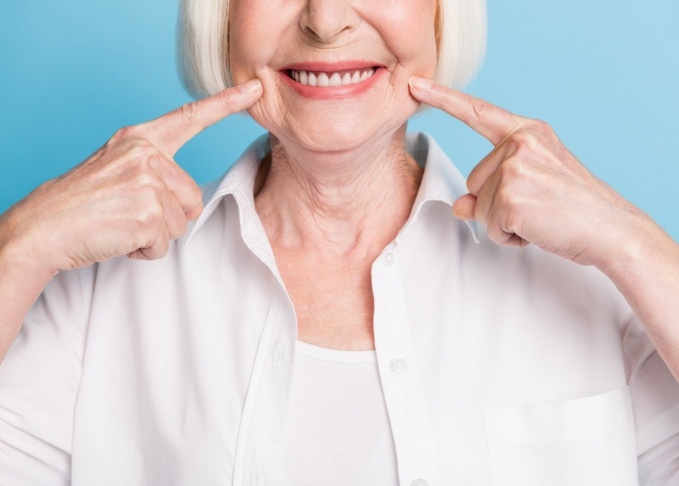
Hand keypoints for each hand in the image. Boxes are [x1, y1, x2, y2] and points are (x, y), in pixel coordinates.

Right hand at [1, 79, 262, 272]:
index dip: (225, 104)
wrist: (45, 226)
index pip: (189, 117)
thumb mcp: (116, 168)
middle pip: (192, 197)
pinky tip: (118, 237)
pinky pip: (164, 244)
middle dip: (168, 216)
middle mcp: (147, 154)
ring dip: (154, 234)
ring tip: (120, 224)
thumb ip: (154, 169)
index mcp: (140, 139)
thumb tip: (187, 199)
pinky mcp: (147, 214)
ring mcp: (148, 182)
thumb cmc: (81, 202)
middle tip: (128, 213)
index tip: (254, 89)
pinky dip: (143, 251)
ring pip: (180, 223)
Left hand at [408, 76, 648, 266]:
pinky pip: (490, 227)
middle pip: (474, 181)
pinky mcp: (510, 198)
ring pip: (478, 207)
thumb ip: (490, 188)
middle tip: (538, 206)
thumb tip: (458, 206)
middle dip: (497, 203)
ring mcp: (514, 169)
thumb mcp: (531, 186)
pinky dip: (510, 237)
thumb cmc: (574, 206)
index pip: (478, 112)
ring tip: (540, 217)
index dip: (443, 99)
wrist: (611, 229)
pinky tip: (537, 230)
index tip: (416, 86)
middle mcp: (519, 143)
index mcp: (528, 132)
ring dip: (503, 222)